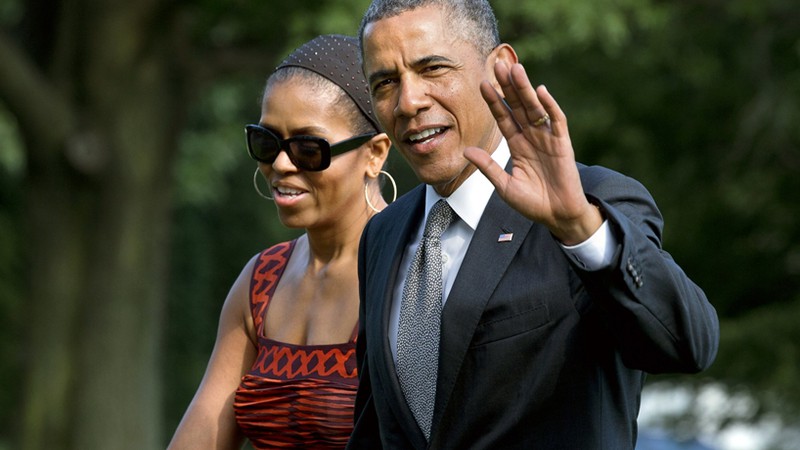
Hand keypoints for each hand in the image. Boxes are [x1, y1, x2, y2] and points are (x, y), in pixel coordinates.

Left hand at [463, 61, 601, 244]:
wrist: (558, 216)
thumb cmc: (532, 203)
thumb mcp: (504, 186)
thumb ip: (488, 167)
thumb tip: (466, 150)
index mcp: (517, 146)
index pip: (503, 118)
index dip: (494, 101)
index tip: (482, 84)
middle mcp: (532, 137)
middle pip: (518, 106)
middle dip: (508, 86)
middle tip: (498, 64)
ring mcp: (548, 139)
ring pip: (535, 108)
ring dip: (526, 89)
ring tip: (516, 69)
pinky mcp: (563, 144)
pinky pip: (557, 121)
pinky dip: (550, 106)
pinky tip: (541, 91)